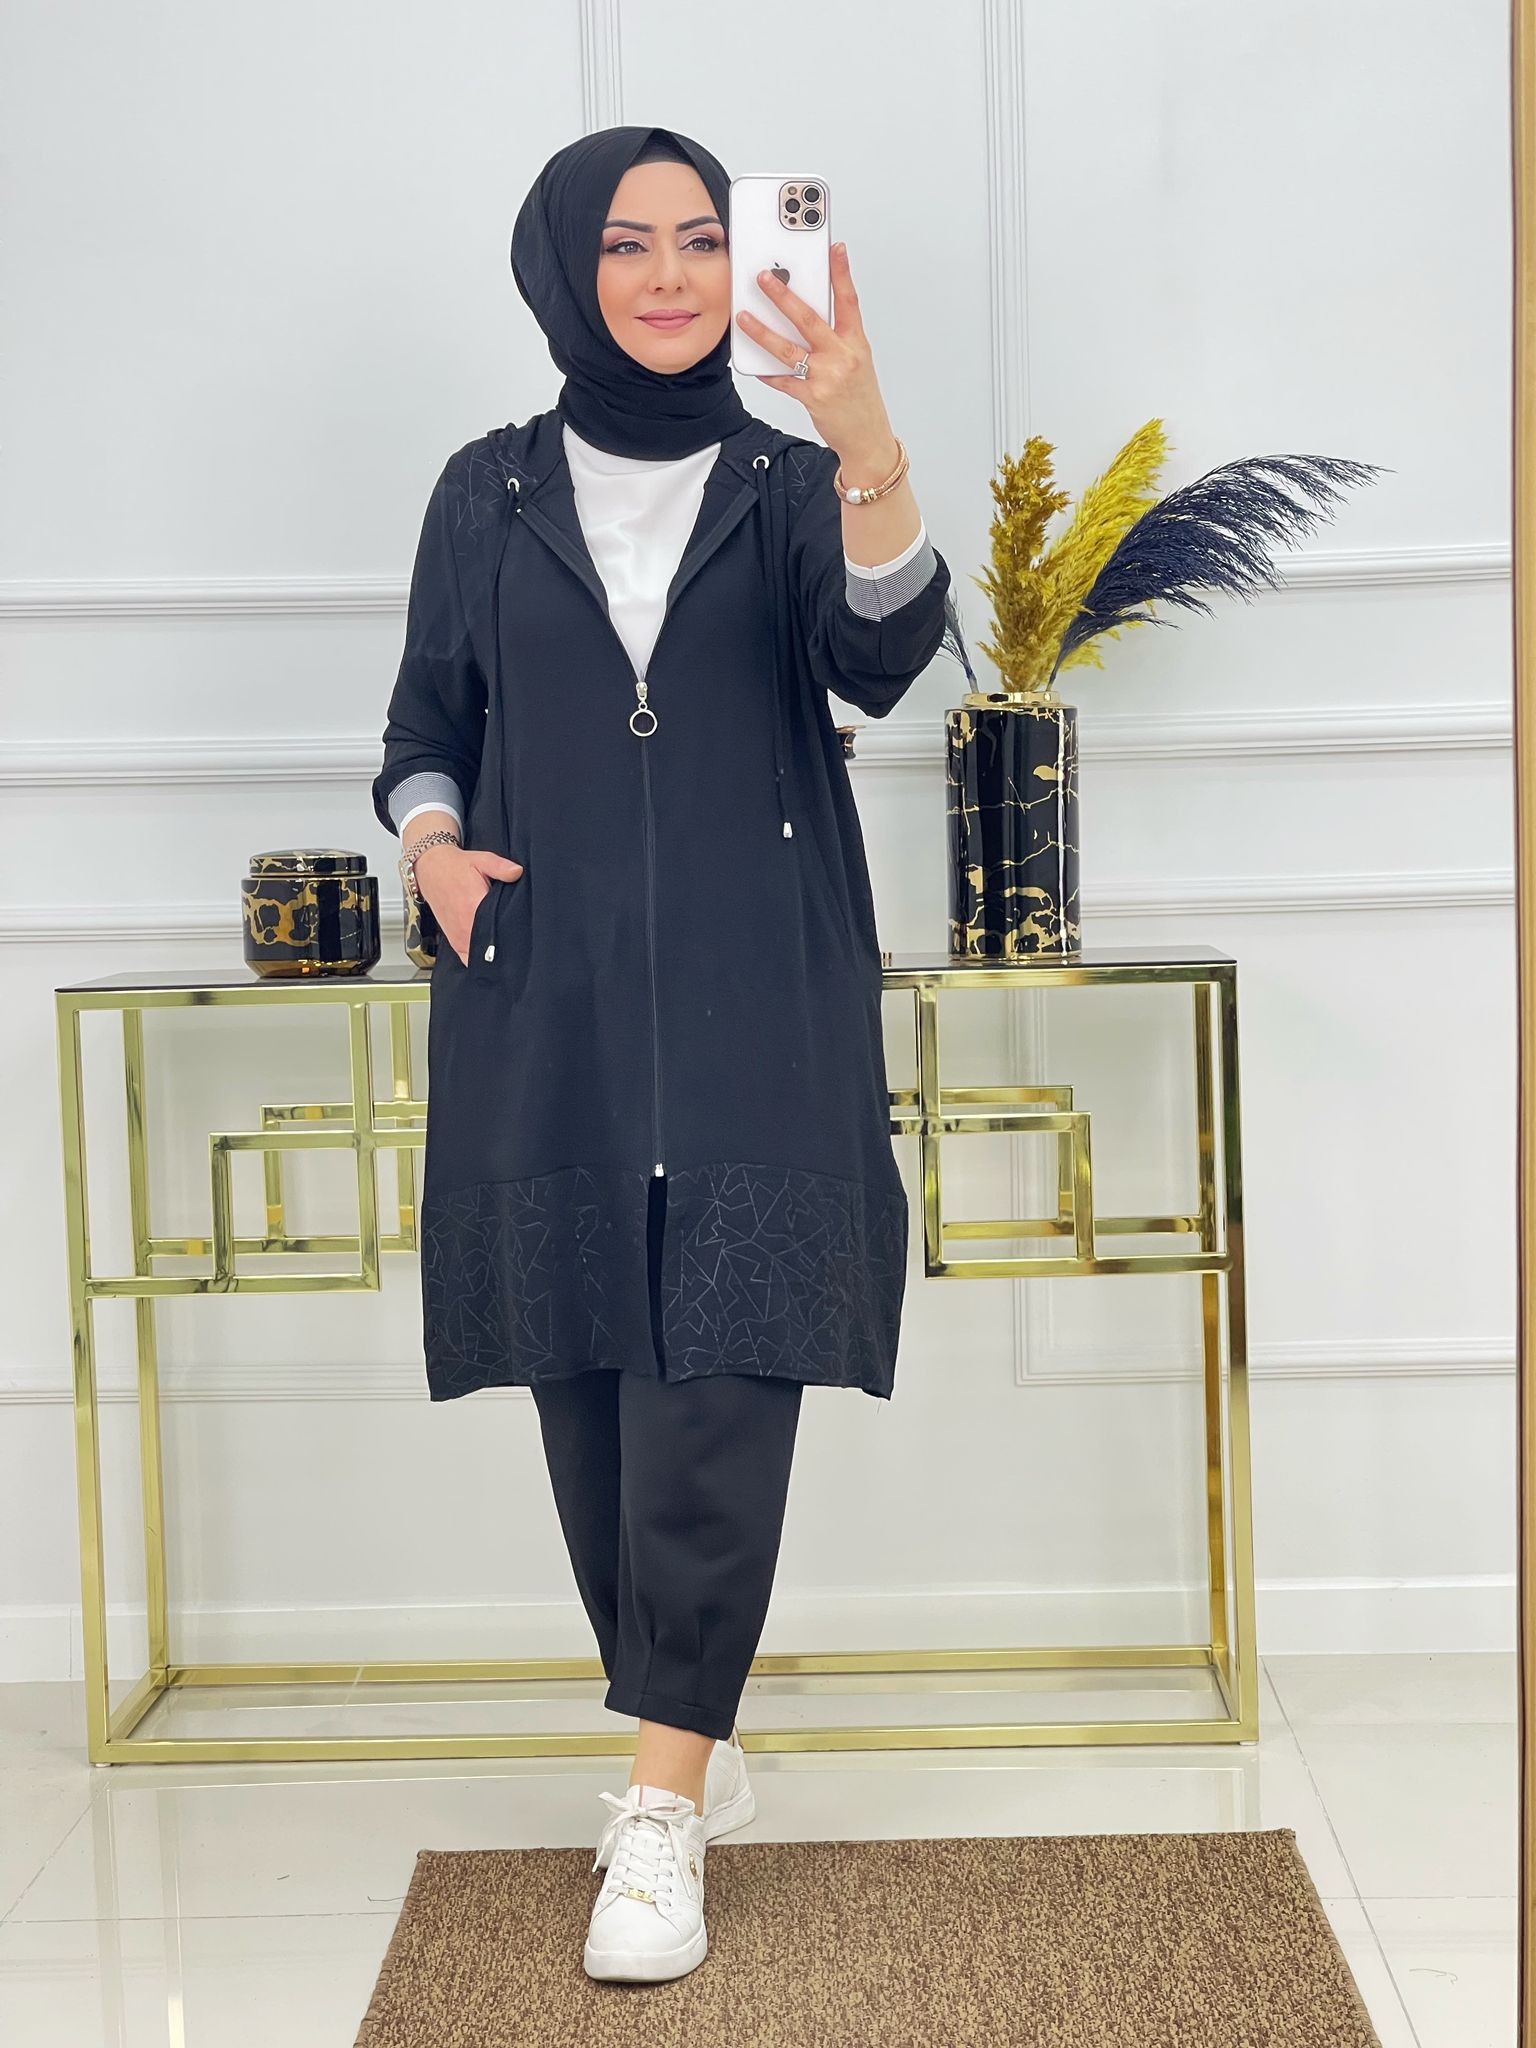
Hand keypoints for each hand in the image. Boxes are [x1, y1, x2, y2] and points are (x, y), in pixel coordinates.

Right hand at [414, 844, 523, 965]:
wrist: (431, 869)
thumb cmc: (456, 867)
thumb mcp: (482, 861)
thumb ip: (501, 867)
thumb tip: (517, 872)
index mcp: (474, 908)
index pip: (500, 931)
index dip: (514, 936)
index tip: (521, 935)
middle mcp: (465, 927)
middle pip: (492, 949)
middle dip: (506, 948)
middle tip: (516, 941)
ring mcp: (458, 937)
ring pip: (479, 957)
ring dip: (492, 955)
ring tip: (504, 948)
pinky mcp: (454, 941)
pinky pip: (467, 959)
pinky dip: (477, 959)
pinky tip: (488, 954)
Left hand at [734, 241, 900, 475]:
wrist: (868, 438)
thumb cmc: (860, 397)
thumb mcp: (857, 361)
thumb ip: (835, 337)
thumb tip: (804, 314)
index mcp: (856, 343)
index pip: (849, 301)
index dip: (842, 273)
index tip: (835, 248)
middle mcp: (843, 356)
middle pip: (810, 319)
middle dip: (784, 295)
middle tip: (764, 276)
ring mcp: (827, 377)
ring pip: (788, 348)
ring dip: (762, 331)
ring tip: (743, 317)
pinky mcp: (813, 397)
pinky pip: (783, 380)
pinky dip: (766, 371)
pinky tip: (752, 363)